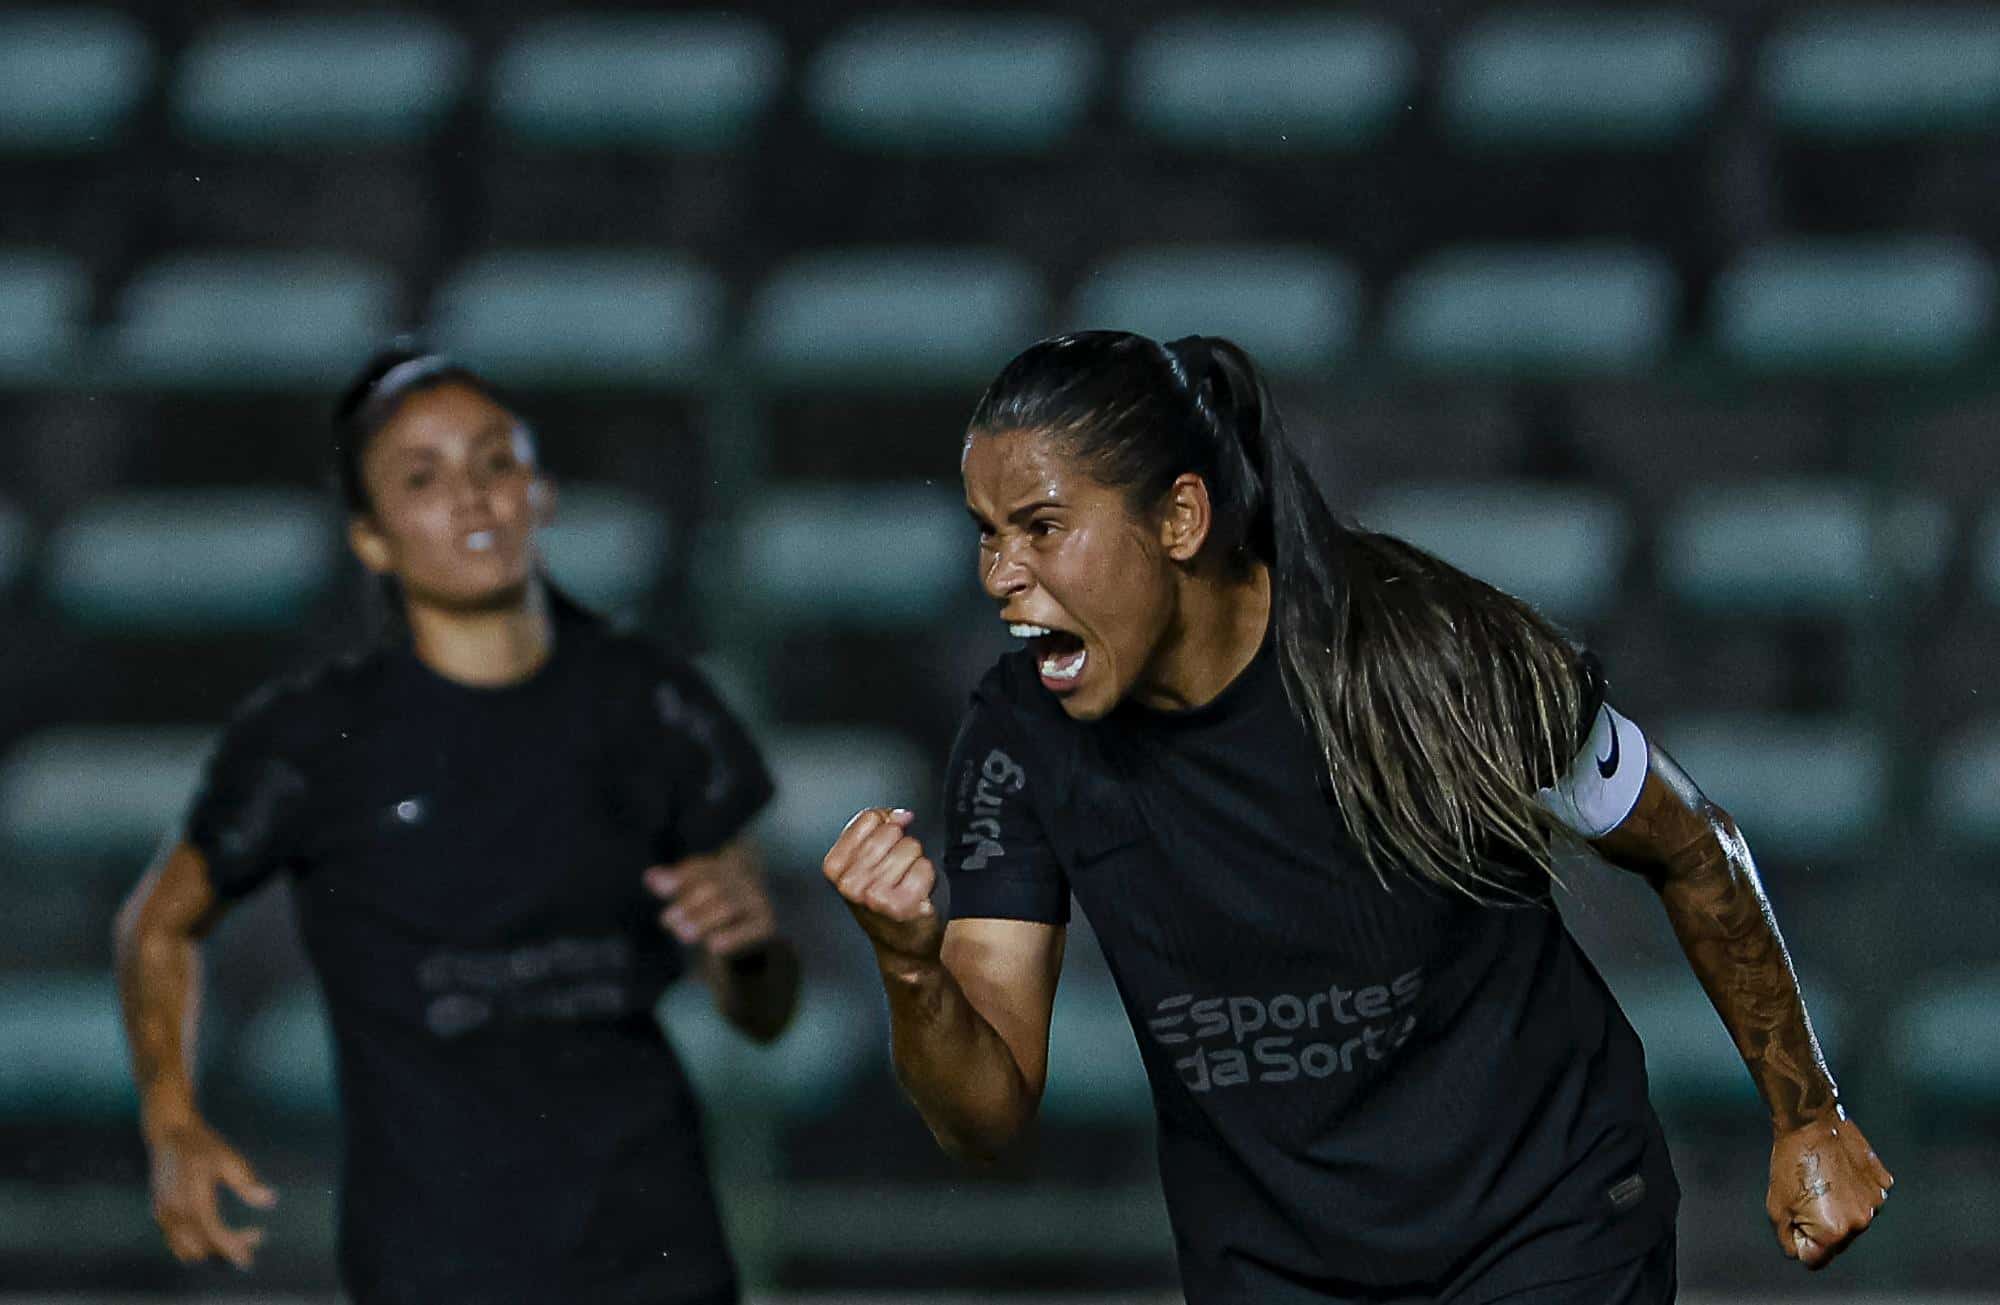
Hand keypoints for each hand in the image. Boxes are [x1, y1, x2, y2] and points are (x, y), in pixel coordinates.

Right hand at [145, 1115, 275, 1268]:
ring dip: (211, 1250)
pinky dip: (196, 1244)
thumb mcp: (229, 1159)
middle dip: (228, 1249)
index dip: (234, 1247)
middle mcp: (174, 1211)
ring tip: (239, 1236)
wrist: (169, 1132)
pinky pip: (177, 1241)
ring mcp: (163, 1214)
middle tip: (256, 1236)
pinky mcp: (159, 1213)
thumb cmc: (203, 1145)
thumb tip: (270, 1200)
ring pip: (187, 1250)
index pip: (215, 1234)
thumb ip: (246, 1183)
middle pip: (202, 1247)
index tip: (252, 1253)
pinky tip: (217, 1230)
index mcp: (192, 1198)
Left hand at [644, 844, 776, 958]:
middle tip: (667, 921)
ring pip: (727, 905)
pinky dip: (732, 936)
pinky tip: (713, 945)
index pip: (701, 868)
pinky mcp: (768, 925)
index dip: (680, 877)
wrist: (764, 940)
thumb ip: (677, 884)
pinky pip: (750, 929)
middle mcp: (744, 879)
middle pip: (713, 885)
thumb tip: (649, 877)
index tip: (658, 888)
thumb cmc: (721, 912)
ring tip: (682, 934)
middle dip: (687, 902)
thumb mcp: (697, 897)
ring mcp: (758, 901)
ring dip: (701, 919)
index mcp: (727, 865)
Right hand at [822, 807, 942, 968]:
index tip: (887, 847)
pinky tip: (917, 894)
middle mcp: (849, 882)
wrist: (899, 947)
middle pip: (891, 832)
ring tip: (906, 884)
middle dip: (900, 848)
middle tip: (896, 874)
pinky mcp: (900, 905)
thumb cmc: (883, 901)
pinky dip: (927, 878)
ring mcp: (873, 894)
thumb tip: (901, 814)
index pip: (869, 818)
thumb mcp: (865, 862)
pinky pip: (924, 867)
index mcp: (834, 866)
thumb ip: (877, 829)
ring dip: (915, 864)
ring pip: (910, 847)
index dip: (886, 826)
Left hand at [1767, 1107, 1892, 1268]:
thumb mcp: (1776, 1208)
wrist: (1810, 1124)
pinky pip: (1867, 1197)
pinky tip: (1841, 1170)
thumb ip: (1788, 1240)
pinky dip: (1855, 1189)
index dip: (1799, 1240)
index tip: (1795, 1217)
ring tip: (1824, 1180)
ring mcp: (1875, 1203)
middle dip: (1820, 1225)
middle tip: (1807, 1194)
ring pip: (1852, 1218)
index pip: (1815, 1258)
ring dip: (1839, 1207)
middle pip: (1836, 1240)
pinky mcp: (1883, 1184)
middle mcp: (1860, 1223)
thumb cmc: (1789, 1165)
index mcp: (1833, 1233)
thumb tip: (1799, 1253)